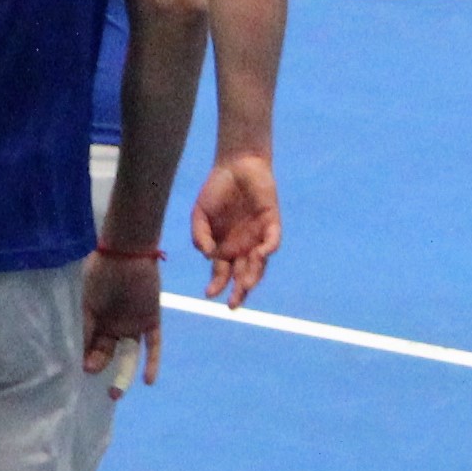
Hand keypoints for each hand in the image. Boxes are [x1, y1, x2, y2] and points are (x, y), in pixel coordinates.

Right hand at [83, 246, 167, 380]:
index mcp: (95, 318)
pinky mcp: (151, 321)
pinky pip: (153, 345)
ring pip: (128, 355)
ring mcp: (132, 324)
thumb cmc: (101, 274)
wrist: (127, 253)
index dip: (83, 357)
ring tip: (115, 394)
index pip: (88, 344)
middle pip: (106, 352)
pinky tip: (148, 381)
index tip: (77, 371)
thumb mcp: (87, 302)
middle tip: (92, 374)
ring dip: (123, 374)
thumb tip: (77, 356)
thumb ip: (85, 327)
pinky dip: (152, 363)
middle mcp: (113, 324)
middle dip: (99, 365)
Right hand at [188, 154, 277, 305]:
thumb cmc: (216, 190)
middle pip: (242, 275)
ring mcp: (257, 238)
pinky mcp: (271, 225)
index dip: (217, 285)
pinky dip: (267, 250)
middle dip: (238, 292)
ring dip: (252, 276)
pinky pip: (272, 242)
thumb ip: (199, 235)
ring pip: (258, 265)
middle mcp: (242, 247)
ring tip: (244, 286)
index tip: (210, 294)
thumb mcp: (199, 214)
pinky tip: (259, 256)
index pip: (222, 273)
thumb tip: (206, 255)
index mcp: (224, 247)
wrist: (235, 165)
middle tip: (233, 305)